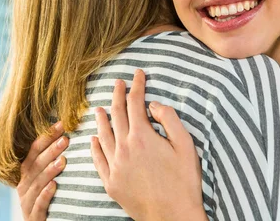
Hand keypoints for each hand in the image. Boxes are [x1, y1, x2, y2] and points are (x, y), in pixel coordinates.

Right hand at [16, 121, 68, 220]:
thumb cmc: (46, 198)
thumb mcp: (46, 178)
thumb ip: (53, 160)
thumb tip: (67, 136)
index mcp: (26, 173)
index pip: (34, 151)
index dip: (46, 137)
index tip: (61, 124)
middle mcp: (23, 185)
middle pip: (35, 164)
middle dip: (50, 151)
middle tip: (65, 139)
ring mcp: (27, 201)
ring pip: (36, 183)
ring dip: (49, 171)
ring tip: (62, 161)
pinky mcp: (33, 216)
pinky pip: (38, 204)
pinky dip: (45, 194)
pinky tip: (54, 186)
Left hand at [91, 69, 206, 220]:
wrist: (173, 217)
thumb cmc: (184, 182)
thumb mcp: (186, 146)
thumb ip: (169, 120)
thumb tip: (153, 105)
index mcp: (142, 137)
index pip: (135, 103)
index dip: (137, 86)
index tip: (138, 74)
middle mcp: (124, 149)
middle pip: (116, 115)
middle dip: (118, 95)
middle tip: (118, 83)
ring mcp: (115, 167)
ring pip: (103, 135)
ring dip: (101, 118)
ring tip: (99, 107)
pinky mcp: (111, 183)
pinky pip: (98, 159)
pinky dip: (94, 146)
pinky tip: (93, 139)